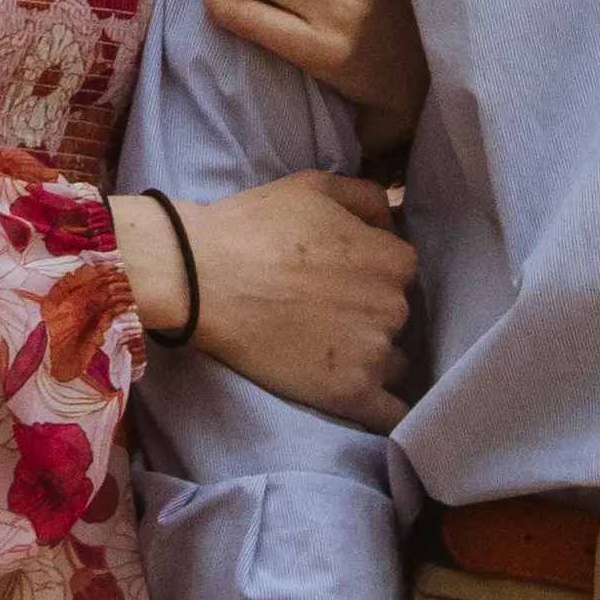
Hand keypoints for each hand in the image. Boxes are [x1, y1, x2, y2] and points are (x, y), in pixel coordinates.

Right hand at [121, 169, 412, 425]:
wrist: (200, 277)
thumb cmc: (254, 226)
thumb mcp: (315, 186)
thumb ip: (368, 197)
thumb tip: (393, 221)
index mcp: (393, 259)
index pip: (399, 272)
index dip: (369, 273)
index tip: (339, 278)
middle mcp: (394, 307)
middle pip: (395, 318)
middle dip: (367, 315)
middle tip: (322, 311)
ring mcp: (374, 354)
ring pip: (391, 362)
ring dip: (368, 358)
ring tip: (321, 350)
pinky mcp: (351, 395)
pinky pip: (390, 413)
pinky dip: (381, 409)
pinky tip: (360, 399)